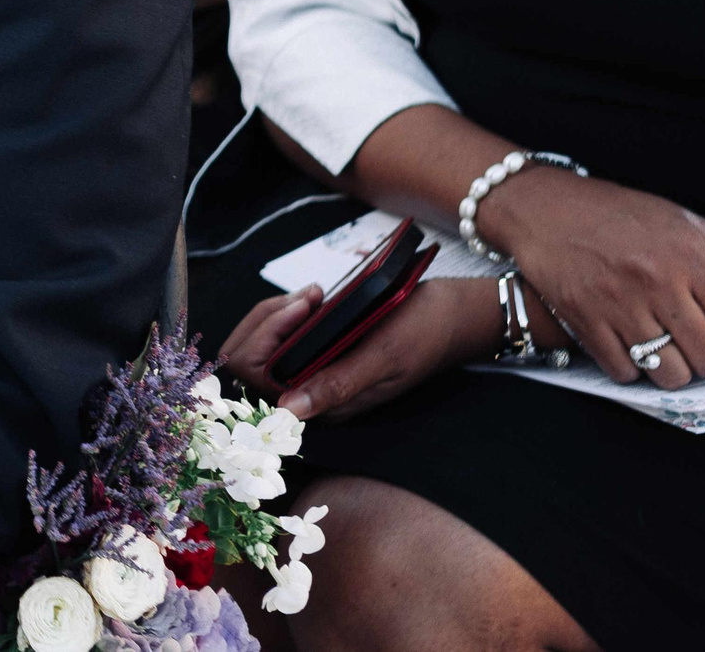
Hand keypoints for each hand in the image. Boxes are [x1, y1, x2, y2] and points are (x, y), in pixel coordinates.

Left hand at [220, 277, 499, 420]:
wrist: (452, 316)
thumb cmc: (423, 334)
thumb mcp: (383, 357)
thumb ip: (338, 385)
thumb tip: (287, 411)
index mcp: (329, 405)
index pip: (260, 381)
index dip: (267, 340)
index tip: (299, 308)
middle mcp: (316, 394)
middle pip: (252, 362)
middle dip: (268, 321)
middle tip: (305, 297)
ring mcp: (317, 372)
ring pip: (265, 345)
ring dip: (279, 312)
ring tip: (314, 294)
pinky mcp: (322, 354)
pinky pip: (284, 335)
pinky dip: (291, 312)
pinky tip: (315, 297)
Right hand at [482, 166, 704, 387]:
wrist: (543, 206)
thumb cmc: (620, 213)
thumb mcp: (687, 226)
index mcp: (689, 256)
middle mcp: (657, 282)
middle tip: (691, 338)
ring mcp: (617, 303)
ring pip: (669, 373)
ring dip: (670, 368)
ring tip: (660, 345)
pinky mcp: (582, 320)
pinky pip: (623, 372)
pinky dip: (630, 368)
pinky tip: (626, 343)